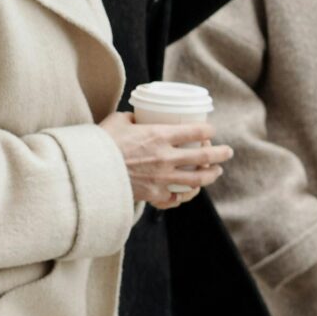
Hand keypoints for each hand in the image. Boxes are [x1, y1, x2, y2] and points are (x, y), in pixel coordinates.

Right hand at [98, 114, 231, 208]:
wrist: (89, 173)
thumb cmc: (100, 143)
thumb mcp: (117, 121)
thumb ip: (132, 119)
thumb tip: (137, 118)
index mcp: (159, 135)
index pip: (194, 130)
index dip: (207, 129)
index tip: (210, 129)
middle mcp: (166, 157)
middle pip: (204, 156)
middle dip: (220, 153)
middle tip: (227, 152)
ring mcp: (163, 178)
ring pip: (197, 179)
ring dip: (210, 175)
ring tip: (215, 172)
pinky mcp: (154, 194)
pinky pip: (177, 197)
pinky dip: (185, 195)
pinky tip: (189, 191)